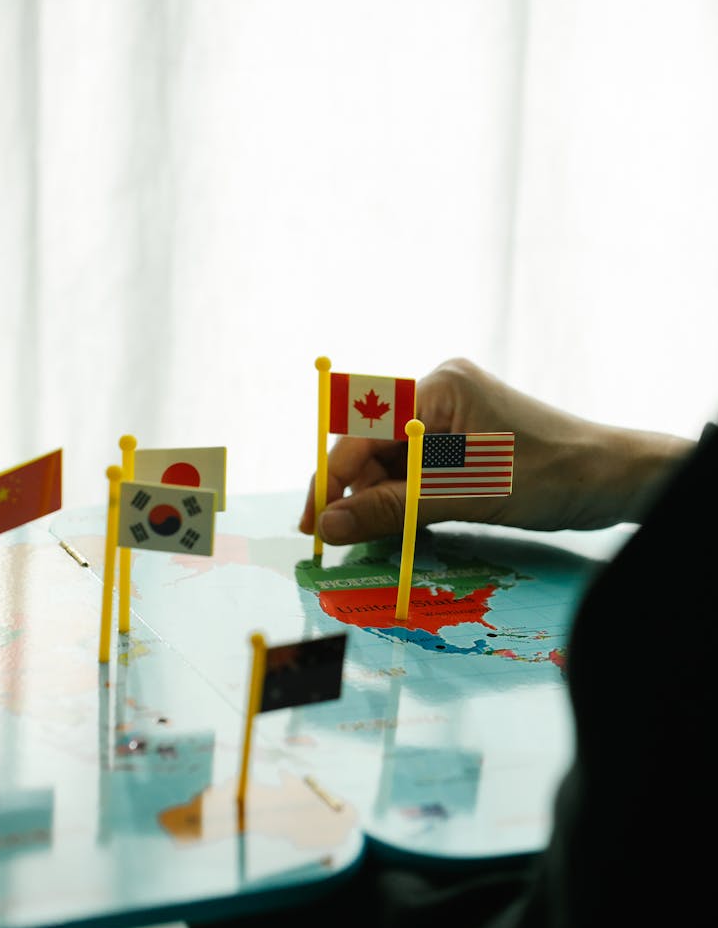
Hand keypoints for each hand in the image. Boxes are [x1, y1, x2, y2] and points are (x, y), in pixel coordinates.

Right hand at [298, 357, 692, 543]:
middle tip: (334, 538)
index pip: (365, 433)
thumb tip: (331, 524)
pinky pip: (418, 476)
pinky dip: (406, 504)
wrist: (614, 479)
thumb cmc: (551, 474)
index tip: (313, 522)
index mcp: (439, 387)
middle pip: (375, 449)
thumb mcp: (468, 494)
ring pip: (394, 466)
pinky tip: (397, 529)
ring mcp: (452, 423)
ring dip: (381, 503)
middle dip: (355, 492)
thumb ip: (396, 508)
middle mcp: (440, 397)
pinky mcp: (463, 450)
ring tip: (367, 540)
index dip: (333, 478)